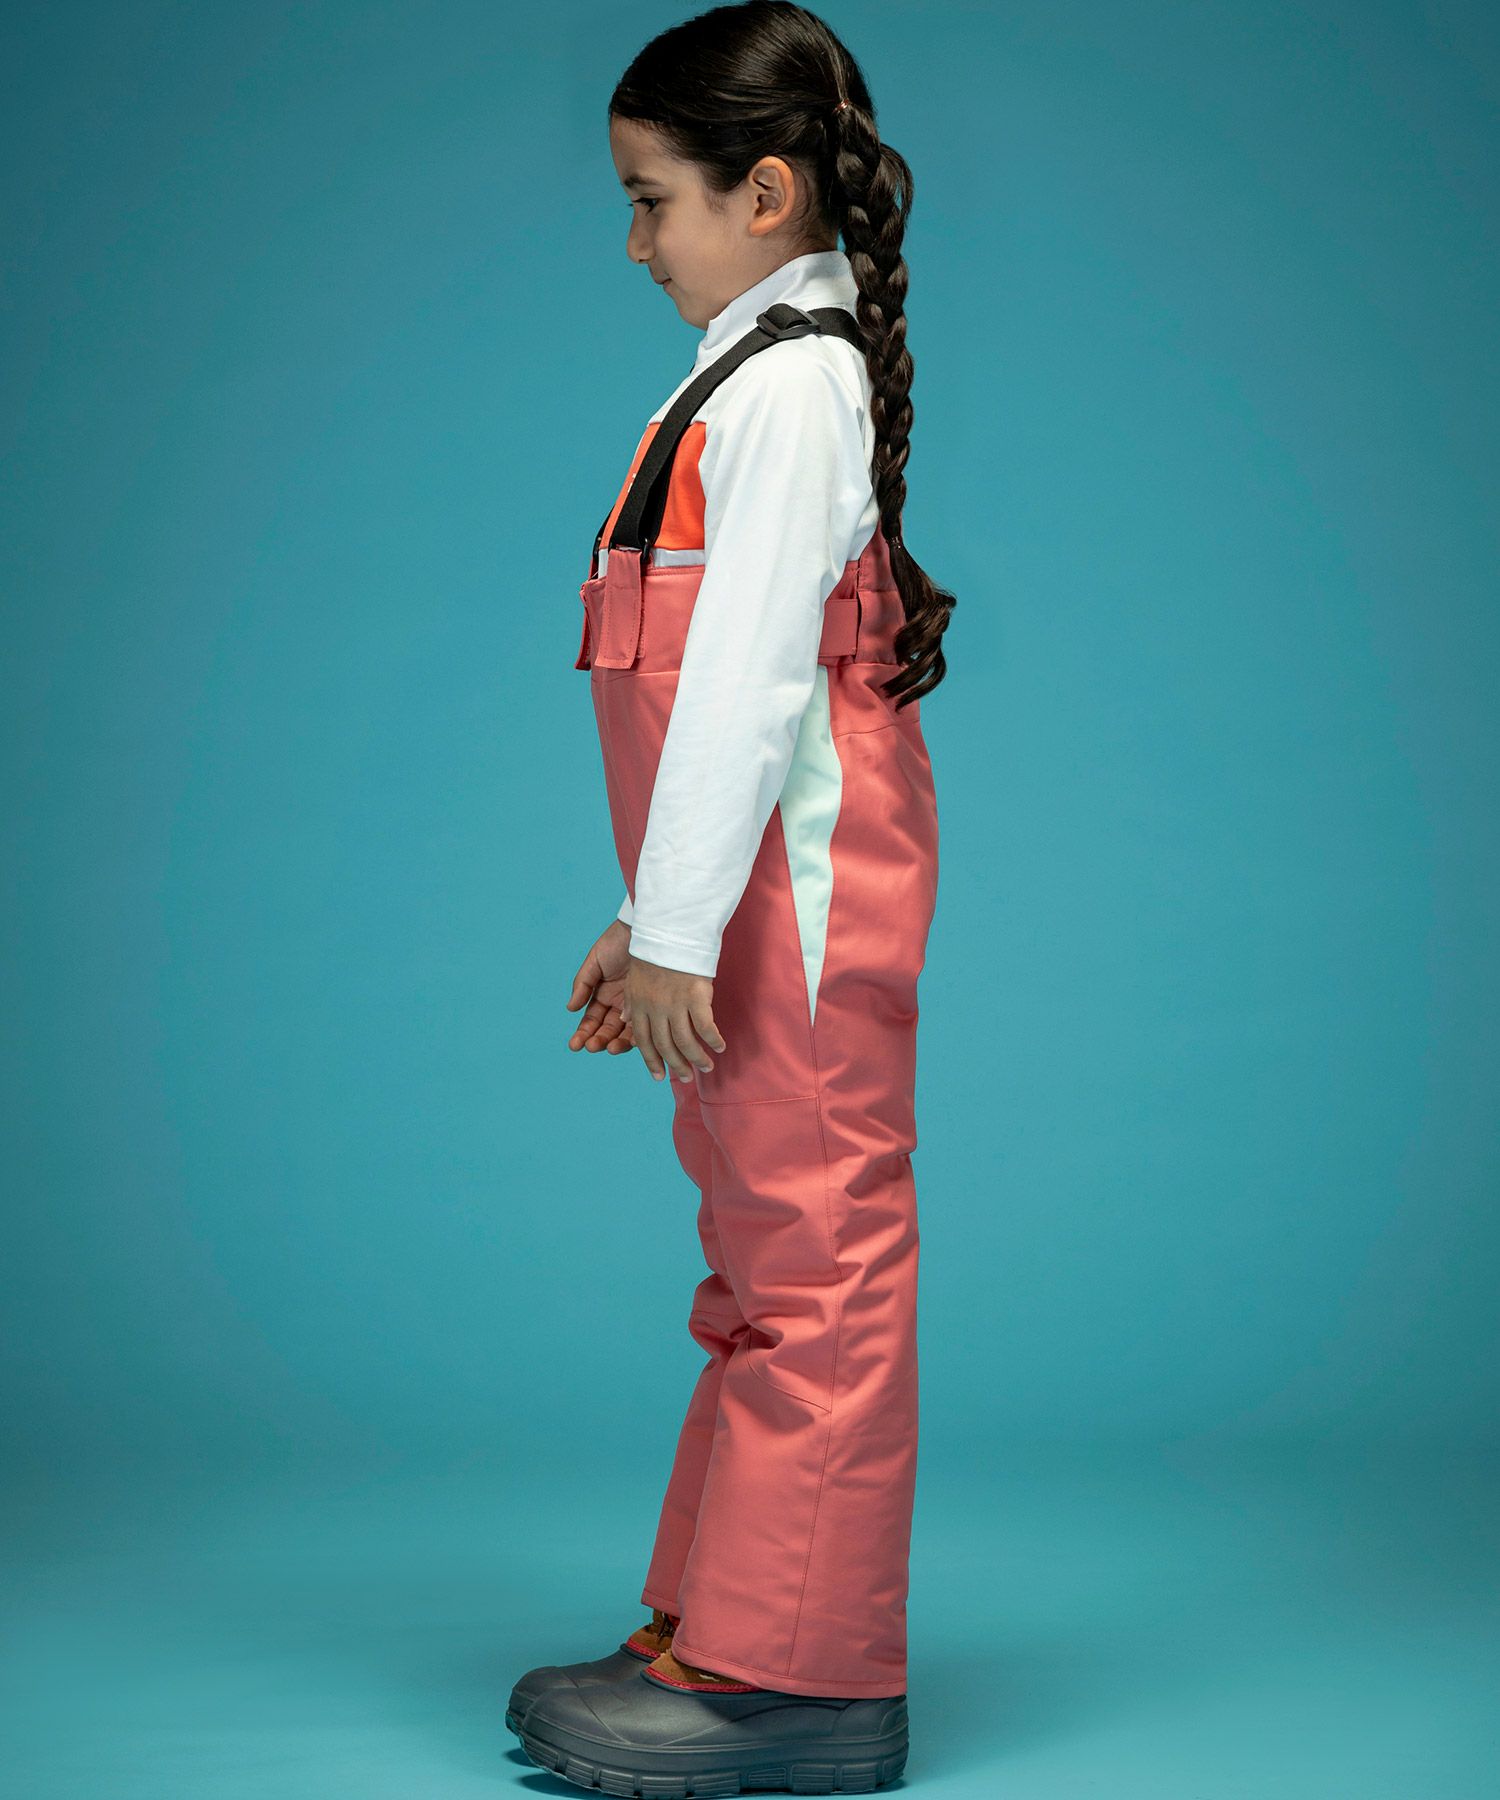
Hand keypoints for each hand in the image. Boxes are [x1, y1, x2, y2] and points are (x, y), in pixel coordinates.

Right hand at [565, 918, 637, 1055]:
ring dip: (615, 1044)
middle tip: (592, 1046)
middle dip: (598, 1041)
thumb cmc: (619, 942)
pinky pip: (646, 1028)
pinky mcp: (655, 1007)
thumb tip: (570, 1008)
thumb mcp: (595, 962)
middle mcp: (619, 1004)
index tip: (575, 1045)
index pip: (592, 1020)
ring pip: (625, 1033)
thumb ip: (583, 985)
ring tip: (610, 1047)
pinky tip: (628, 1042)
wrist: (647, 931)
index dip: (583, 1033)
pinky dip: (637, 1038)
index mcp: (603, 995)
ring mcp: (637, 1007)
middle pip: (607, 1031)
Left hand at [620, 954, 725, 1082]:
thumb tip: (627, 1019)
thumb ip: (632, 1001)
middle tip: (687, 1077)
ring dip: (696, 1059)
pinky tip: (719, 1047)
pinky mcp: (695, 996)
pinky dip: (712, 1040)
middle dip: (676, 1065)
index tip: (658, 1076)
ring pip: (684, 1042)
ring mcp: (674, 1004)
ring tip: (707, 1067)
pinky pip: (704, 1027)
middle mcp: (655, 1008)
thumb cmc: (655, 952)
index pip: (643, 1041)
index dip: (651, 1061)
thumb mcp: (634, 978)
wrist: (671, 931)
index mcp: (638, 1005)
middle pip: (665, 1046)